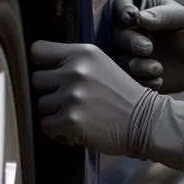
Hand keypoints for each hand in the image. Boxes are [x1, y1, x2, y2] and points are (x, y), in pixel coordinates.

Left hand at [29, 40, 183, 170]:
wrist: (146, 122)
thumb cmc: (122, 95)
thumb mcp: (102, 65)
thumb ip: (74, 62)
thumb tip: (41, 68)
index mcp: (83, 53)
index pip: (38, 51)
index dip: (42, 65)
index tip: (52, 75)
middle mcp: (75, 71)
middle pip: (36, 81)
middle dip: (50, 93)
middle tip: (72, 101)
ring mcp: (72, 96)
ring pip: (41, 105)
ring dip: (55, 114)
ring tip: (79, 116)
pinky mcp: (71, 121)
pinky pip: (47, 126)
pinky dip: (59, 132)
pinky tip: (78, 129)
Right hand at [111, 0, 183, 93]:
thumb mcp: (181, 17)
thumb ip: (161, 15)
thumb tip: (139, 18)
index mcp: (138, 8)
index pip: (120, 4)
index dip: (122, 10)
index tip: (131, 18)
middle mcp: (129, 30)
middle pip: (117, 35)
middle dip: (130, 42)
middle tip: (148, 48)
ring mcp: (129, 53)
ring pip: (120, 59)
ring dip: (137, 65)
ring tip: (158, 68)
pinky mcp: (134, 73)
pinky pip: (128, 79)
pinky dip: (142, 81)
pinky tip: (158, 80)